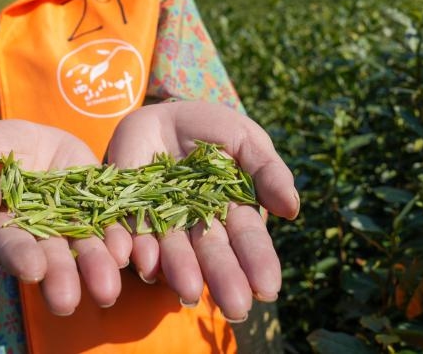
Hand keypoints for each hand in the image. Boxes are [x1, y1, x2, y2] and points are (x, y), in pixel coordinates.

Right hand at [0, 120, 132, 314]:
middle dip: (61, 277)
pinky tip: (127, 250)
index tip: (32, 270)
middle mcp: (39, 234)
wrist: (20, 143)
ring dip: (96, 267)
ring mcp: (70, 220)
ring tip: (108, 289)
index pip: (9, 245)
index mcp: (1, 228)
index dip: (20, 257)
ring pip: (85, 247)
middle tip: (68, 302)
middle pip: (51, 257)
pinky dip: (119, 238)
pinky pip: (110, 223)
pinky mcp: (96, 203)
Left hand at [105, 101, 299, 321]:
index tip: (267, 287)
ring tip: (189, 290)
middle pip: (211, 254)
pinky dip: (136, 249)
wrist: (163, 115)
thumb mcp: (245, 139)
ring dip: (180, 271)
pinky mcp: (129, 214)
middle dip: (223, 279)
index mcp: (233, 212)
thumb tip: (292, 208)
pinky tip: (144, 263)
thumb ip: (267, 170)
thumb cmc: (214, 130)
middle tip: (235, 307)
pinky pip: (131, 234)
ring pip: (172, 251)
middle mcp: (199, 226)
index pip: (248, 240)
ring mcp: (164, 222)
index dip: (258, 262)